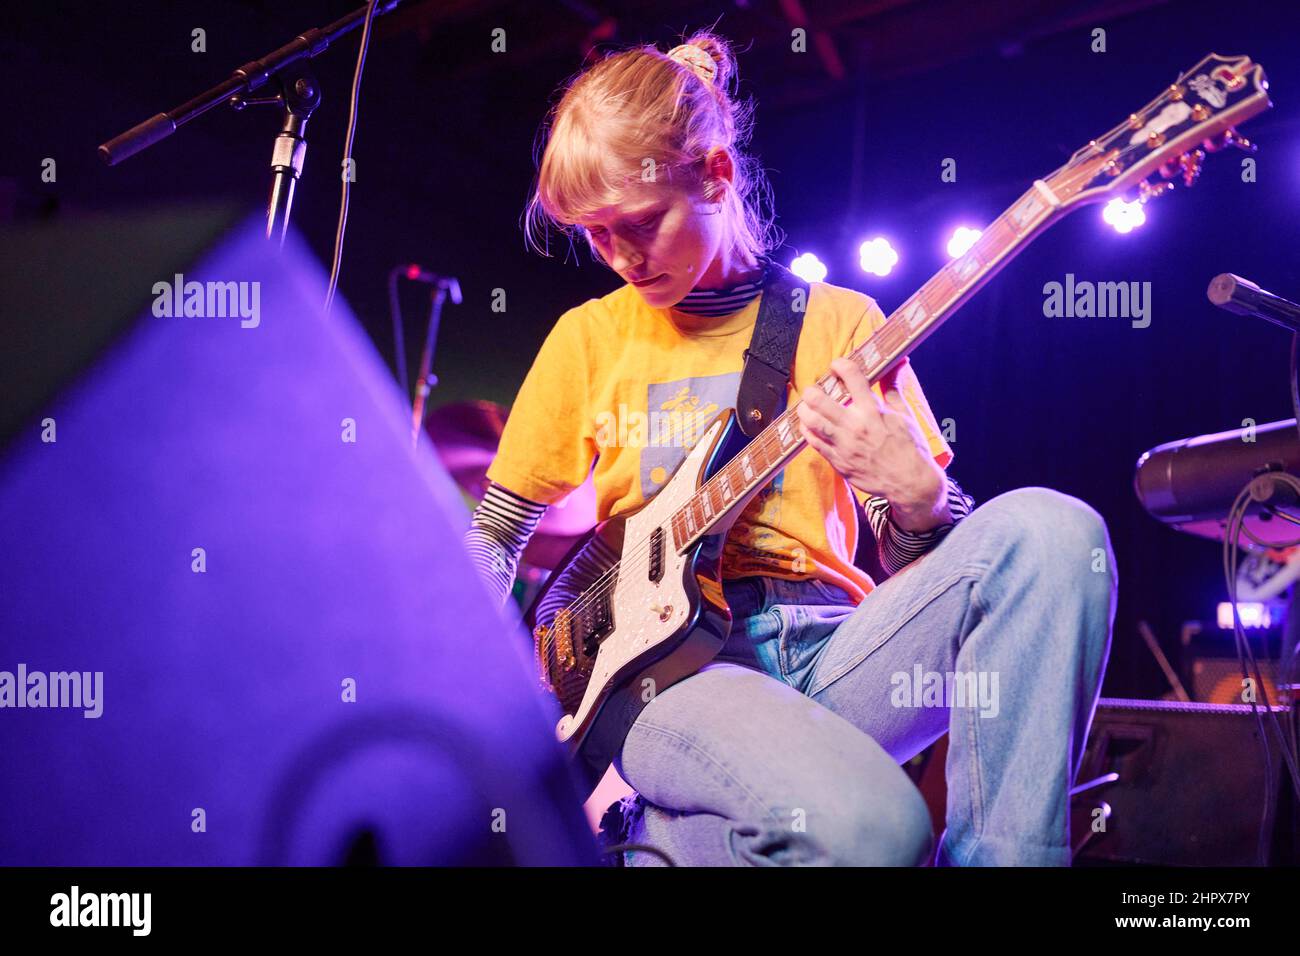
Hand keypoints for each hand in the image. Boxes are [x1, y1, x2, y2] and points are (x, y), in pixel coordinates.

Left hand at [797, 357, 950, 531]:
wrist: (909, 483)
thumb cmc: (909, 447)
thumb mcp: (905, 414)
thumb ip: (894, 387)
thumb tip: (898, 362)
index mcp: (873, 411)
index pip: (852, 378)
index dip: (841, 365)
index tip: (838, 365)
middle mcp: (855, 426)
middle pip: (820, 400)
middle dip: (814, 390)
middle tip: (816, 389)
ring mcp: (843, 445)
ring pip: (811, 421)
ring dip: (805, 409)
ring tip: (808, 406)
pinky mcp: (838, 461)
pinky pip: (813, 442)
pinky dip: (808, 430)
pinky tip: (810, 424)